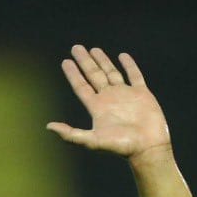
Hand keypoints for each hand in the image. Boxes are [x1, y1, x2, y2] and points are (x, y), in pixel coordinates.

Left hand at [46, 44, 170, 161]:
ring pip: (111, 73)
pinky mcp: (142, 94)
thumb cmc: (120, 146)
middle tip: (76, 48)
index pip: (81, 86)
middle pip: (94, 75)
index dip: (73, 74)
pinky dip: (129, 65)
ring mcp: (125, 95)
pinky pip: (135, 76)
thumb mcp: (92, 141)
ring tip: (94, 49)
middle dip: (85, 62)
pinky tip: (123, 56)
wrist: (147, 148)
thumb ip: (71, 134)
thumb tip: (49, 126)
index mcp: (97, 108)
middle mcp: (109, 99)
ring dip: (103, 61)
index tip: (65, 61)